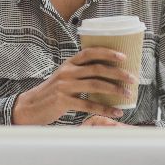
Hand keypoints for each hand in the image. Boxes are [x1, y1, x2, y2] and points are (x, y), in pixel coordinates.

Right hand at [12, 47, 135, 124]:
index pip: (90, 52)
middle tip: (132, 78)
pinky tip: (115, 111)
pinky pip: (88, 105)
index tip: (123, 57)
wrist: (31, 106)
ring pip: (95, 85)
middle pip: (97, 69)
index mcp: (69, 63)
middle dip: (118, 73)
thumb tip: (107, 74)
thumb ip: (80, 73)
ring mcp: (65, 86)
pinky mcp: (63, 101)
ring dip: (114, 90)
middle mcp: (67, 72)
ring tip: (127, 94)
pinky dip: (105, 108)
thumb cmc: (52, 92)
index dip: (107, 53)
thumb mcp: (64, 77)